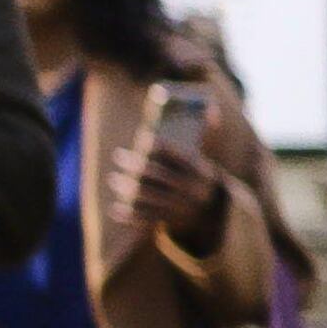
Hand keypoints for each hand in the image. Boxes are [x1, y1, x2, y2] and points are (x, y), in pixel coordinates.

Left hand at [110, 126, 229, 249]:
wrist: (209, 212)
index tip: (143, 138)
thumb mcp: (204, 159)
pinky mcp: (170, 220)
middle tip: (119, 156)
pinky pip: (146, 218)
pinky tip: (115, 208)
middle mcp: (190, 189)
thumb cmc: (198, 178)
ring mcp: (180, 206)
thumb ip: (205, 137)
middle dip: (136, 166)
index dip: (161, 146)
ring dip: (128, 188)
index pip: (180, 156)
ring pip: (149, 197)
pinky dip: (129, 215)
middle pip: (159, 176)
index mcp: (200, 172)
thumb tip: (212, 107)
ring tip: (114, 179)